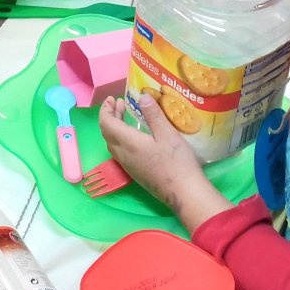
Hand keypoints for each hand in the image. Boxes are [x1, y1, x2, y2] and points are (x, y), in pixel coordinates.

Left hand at [99, 95, 230, 231]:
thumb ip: (153, 115)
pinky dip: (120, 138)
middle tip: (119, 103)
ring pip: (112, 143)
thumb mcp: (167, 134)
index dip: (105, 110)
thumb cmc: (177, 162)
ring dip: (115, 127)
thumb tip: (142, 97)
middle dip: (110, 116)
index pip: (106, 124)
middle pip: (107, 133)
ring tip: (125, 116)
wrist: (183, 192)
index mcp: (128, 143)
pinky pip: (119, 152)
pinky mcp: (135, 172)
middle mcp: (123, 155)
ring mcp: (128, 165)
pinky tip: (134, 136)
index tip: (112, 98)